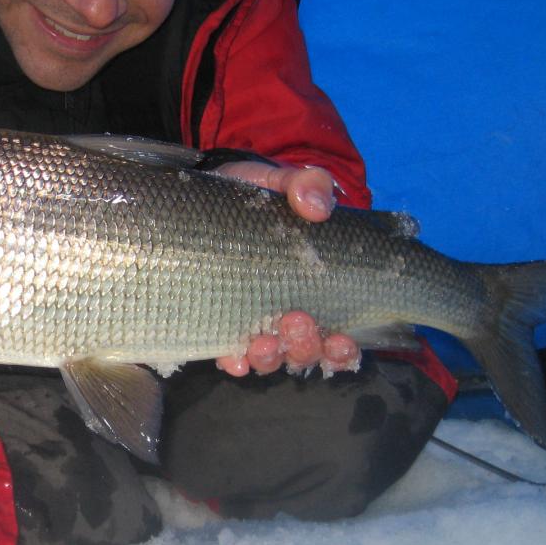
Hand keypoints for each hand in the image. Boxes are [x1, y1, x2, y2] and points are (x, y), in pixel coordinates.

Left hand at [213, 161, 359, 376]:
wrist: (201, 200)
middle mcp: (287, 315)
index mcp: (314, 291)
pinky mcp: (218, 323)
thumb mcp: (281, 183)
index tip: (342, 338)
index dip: (343, 350)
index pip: (340, 335)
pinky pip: (230, 355)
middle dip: (306, 347)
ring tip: (265, 343)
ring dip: (272, 357)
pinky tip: (236, 359)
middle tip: (297, 321)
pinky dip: (236, 361)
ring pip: (271, 358)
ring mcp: (252, 322)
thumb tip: (317, 207)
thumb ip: (306, 184)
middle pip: (305, 352)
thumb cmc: (252, 198)